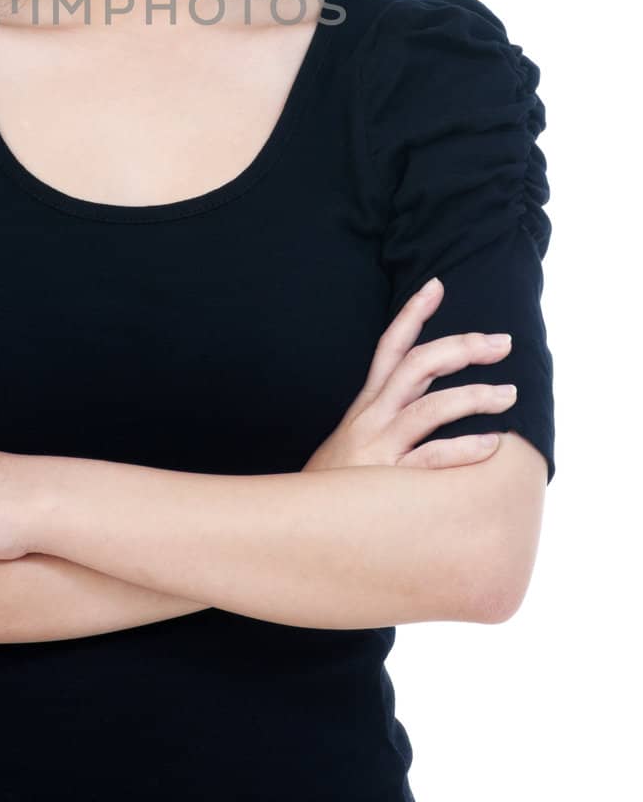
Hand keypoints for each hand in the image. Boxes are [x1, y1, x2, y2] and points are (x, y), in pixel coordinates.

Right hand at [302, 277, 516, 471]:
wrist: (298, 522)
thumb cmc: (337, 484)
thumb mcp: (354, 439)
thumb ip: (387, 419)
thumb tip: (425, 402)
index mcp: (367, 404)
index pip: (390, 346)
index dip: (412, 313)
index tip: (437, 285)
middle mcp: (372, 417)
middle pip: (418, 365)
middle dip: (462, 348)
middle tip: (502, 342)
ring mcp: (379, 446)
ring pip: (430, 408)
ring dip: (474, 396)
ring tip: (509, 393)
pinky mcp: (387, 481)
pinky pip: (430, 459)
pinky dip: (462, 449)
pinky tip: (491, 445)